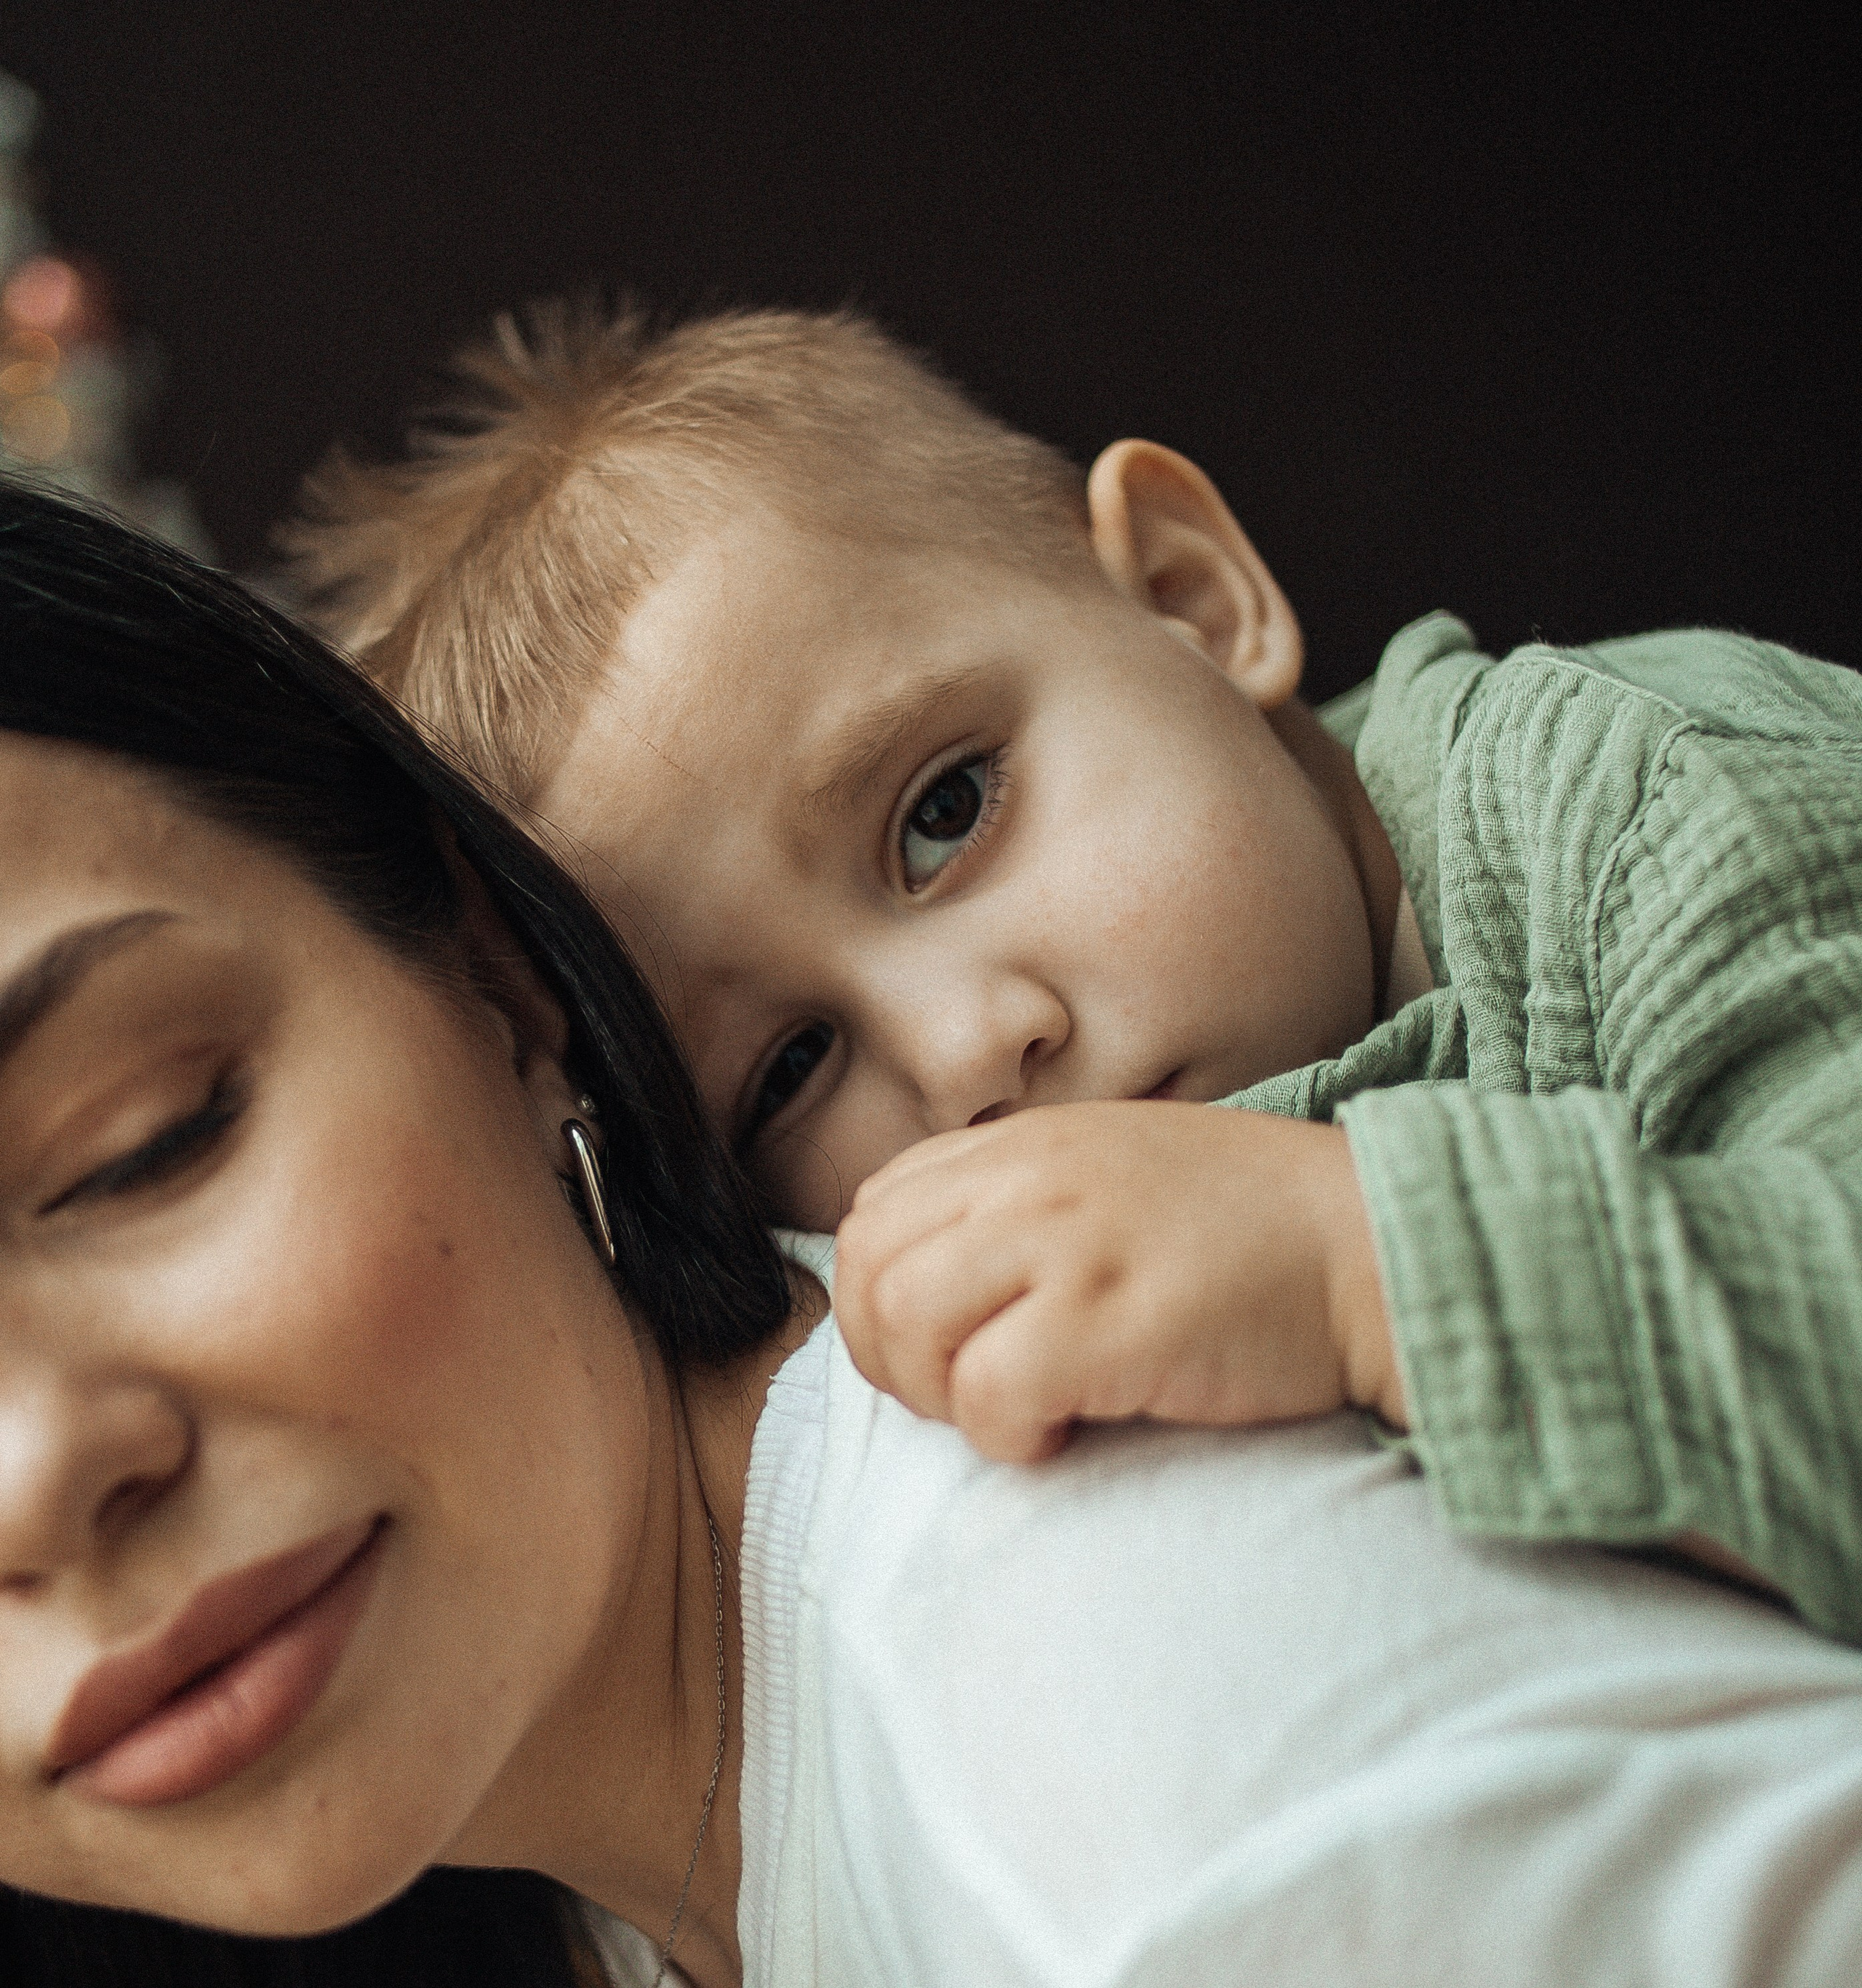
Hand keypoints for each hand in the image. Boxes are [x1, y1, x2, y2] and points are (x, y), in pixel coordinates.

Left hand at [834, 1100, 1405, 1462]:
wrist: (1372, 1242)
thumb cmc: (1247, 1231)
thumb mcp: (1111, 1177)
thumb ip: (1019, 1205)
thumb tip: (930, 1284)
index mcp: (1025, 1144)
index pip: (874, 1213)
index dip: (878, 1298)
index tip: (939, 1351)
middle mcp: (1031, 1178)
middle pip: (869, 1269)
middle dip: (890, 1357)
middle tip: (965, 1396)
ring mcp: (1068, 1242)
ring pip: (906, 1322)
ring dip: (940, 1395)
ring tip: (1013, 1412)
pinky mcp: (1111, 1319)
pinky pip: (988, 1391)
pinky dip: (1004, 1435)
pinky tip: (1062, 1435)